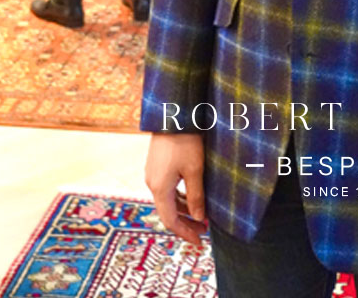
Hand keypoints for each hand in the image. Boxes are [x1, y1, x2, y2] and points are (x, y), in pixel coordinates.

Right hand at [145, 132, 206, 246]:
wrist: (172, 114)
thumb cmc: (184, 141)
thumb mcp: (195, 170)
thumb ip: (196, 196)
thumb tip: (199, 218)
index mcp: (160, 188)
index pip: (170, 221)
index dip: (185, 233)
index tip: (199, 242)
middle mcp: (152, 183)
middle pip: (168, 212)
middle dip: (187, 223)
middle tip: (204, 230)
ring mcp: (153, 173)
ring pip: (168, 199)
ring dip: (184, 209)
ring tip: (202, 215)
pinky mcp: (156, 165)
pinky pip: (167, 188)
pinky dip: (179, 196)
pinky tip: (192, 196)